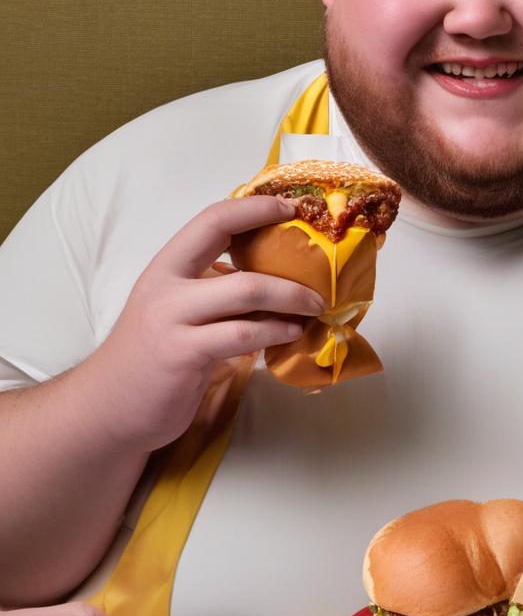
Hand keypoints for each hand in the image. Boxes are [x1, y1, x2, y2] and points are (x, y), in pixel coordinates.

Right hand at [82, 196, 324, 451]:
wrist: (108, 408)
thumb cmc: (153, 357)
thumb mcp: (178, 310)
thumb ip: (214, 290)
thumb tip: (275, 279)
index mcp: (167, 267)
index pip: (212, 218)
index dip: (254, 207)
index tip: (290, 207)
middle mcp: (166, 285)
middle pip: (229, 243)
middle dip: (282, 248)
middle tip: (322, 265)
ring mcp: (172, 319)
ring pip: (246, 289)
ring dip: (291, 296)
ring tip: (316, 306)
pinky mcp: (184, 354)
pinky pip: (243, 333)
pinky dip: (275, 330)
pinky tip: (293, 333)